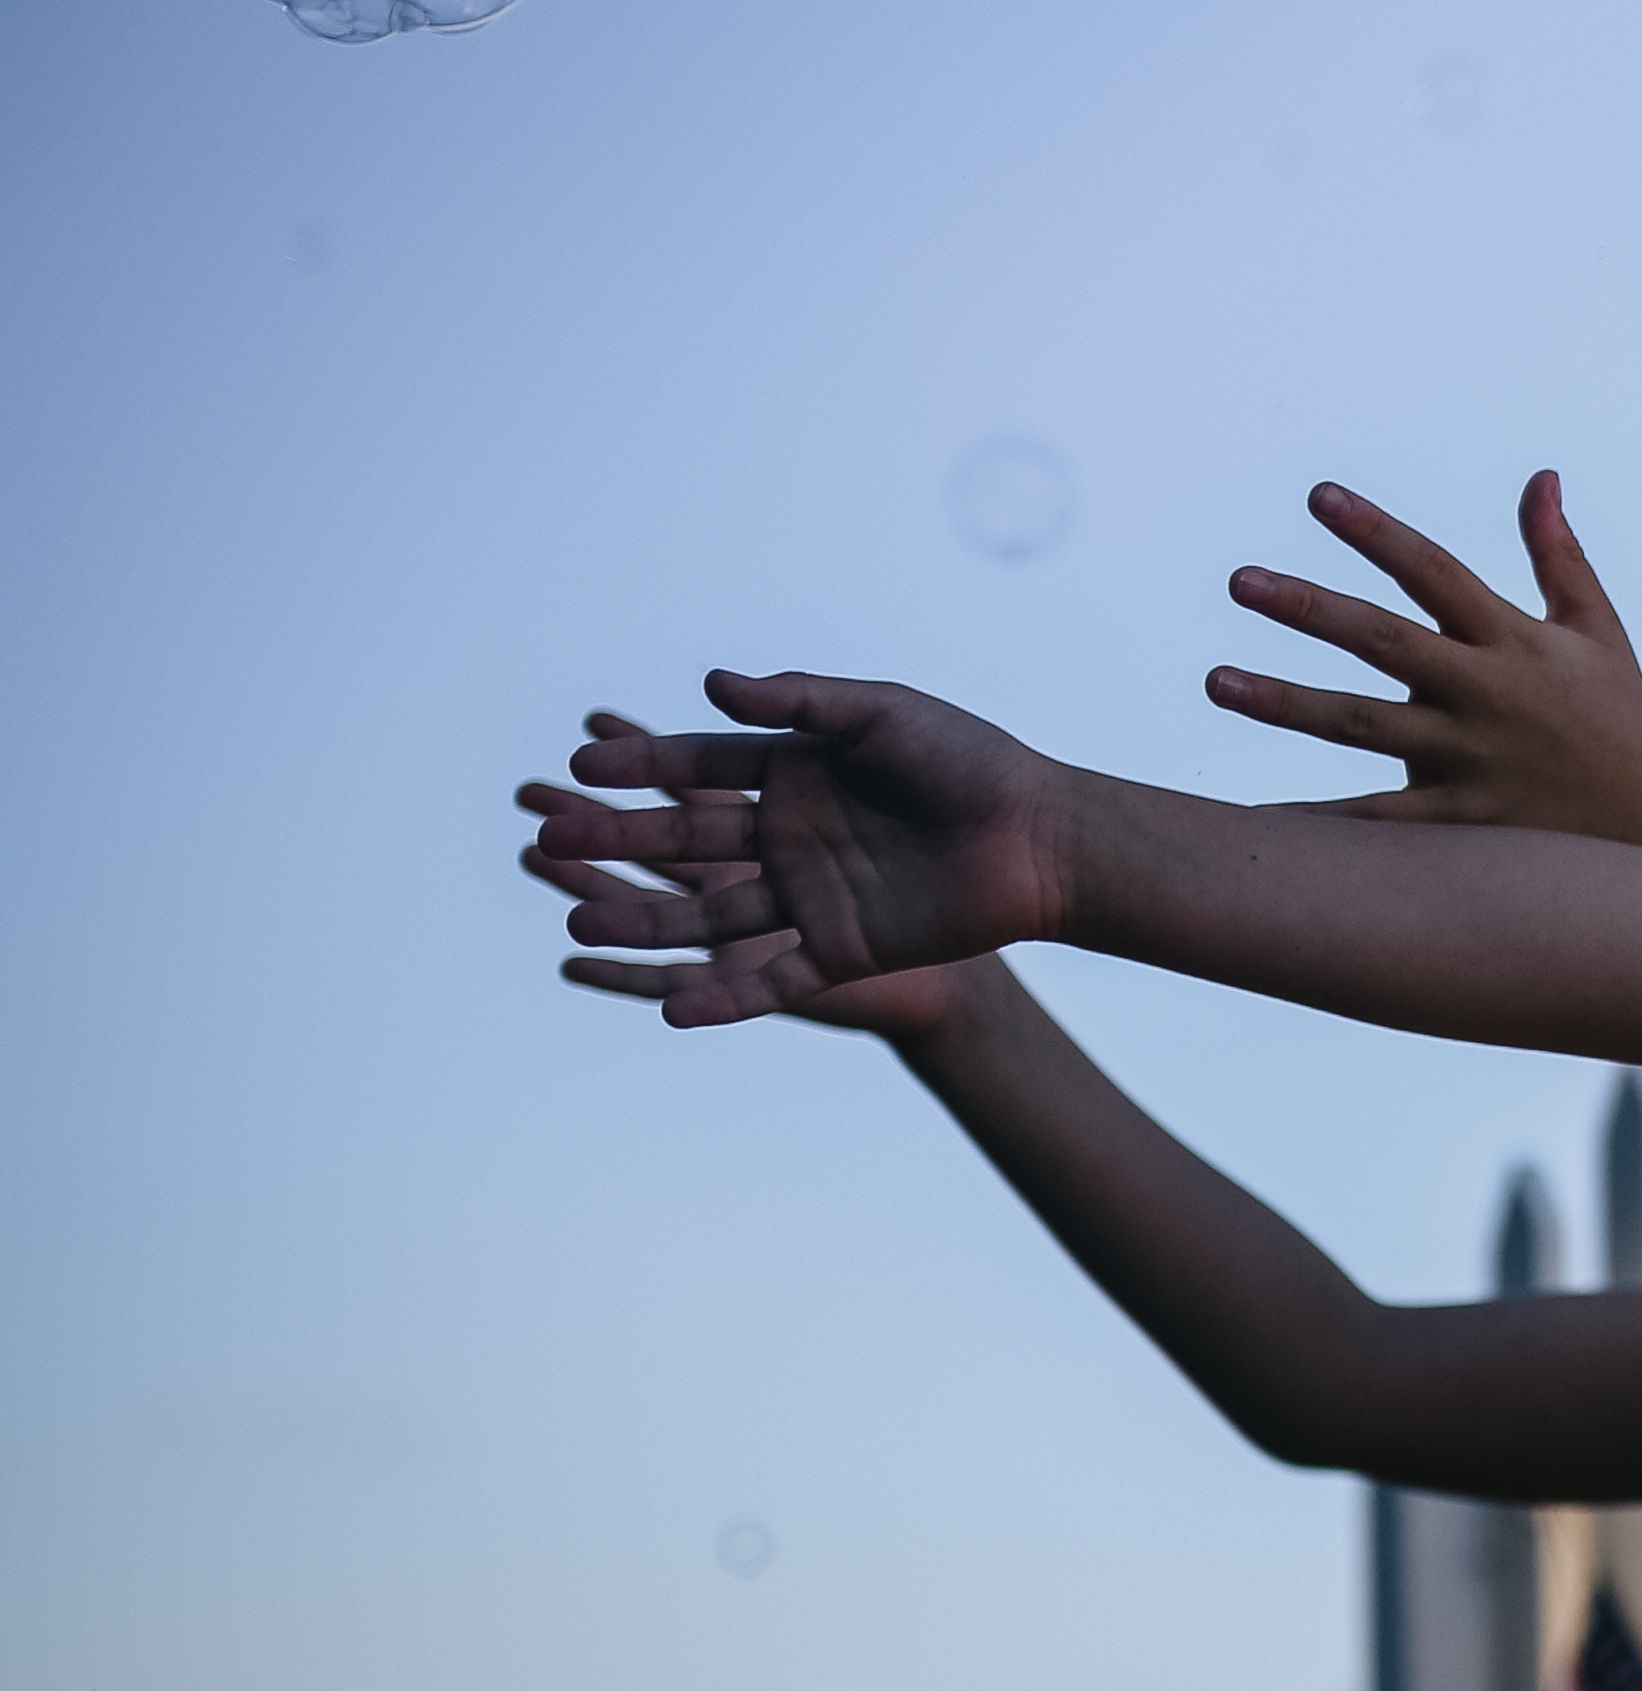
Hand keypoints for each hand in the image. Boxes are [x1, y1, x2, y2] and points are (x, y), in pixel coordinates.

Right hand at [522, 669, 1076, 1022]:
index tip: (582, 765)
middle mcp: (789, 836)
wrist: (1043, 839)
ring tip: (580, 917)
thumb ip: (801, 700)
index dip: (642, 767)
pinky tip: (672, 1007)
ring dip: (649, 919)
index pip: (699, 768)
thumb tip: (711, 683)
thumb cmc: (971, 763)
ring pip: (712, 912)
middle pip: (689, 840)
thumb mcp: (884, 715)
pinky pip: (771, 979)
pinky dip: (724, 996)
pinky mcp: (841, 951)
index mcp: (795, 774)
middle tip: (550, 839)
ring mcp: (809, 897)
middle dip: (622, 839)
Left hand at [1207, 473, 1641, 894]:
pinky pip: (1375, 822)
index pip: (1434, 572)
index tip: (1318, 494)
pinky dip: (1317, 823)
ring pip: (1361, 726)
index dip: (1377, 532)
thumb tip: (1541, 476)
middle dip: (1310, 608)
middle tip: (1239, 578)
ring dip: (1284, 702)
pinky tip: (1253, 819)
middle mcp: (1486, 693)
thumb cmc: (1621, 719)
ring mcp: (1469, 760)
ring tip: (1215, 681)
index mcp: (1513, 639)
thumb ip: (1558, 553)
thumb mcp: (1596, 629)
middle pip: (1383, 642)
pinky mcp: (1459, 822)